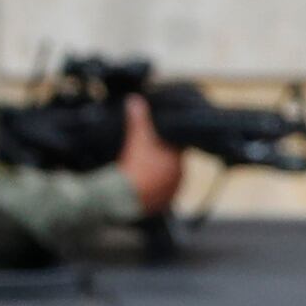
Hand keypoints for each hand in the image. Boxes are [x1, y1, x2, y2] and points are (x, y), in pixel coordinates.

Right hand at [117, 91, 185, 217]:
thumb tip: (135, 100)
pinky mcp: (160, 206)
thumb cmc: (135, 164)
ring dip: (156, 176)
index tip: (155, 141)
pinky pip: (158, 195)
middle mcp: (180, 178)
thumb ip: (138, 118)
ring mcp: (171, 193)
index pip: (177, 148)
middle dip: (161, 159)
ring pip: (166, 180)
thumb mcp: (137, 137)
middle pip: (172, 165)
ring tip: (140, 170)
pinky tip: (140, 184)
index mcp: (179, 161)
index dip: (166, 144)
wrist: (125, 196)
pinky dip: (151, 190)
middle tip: (146, 155)